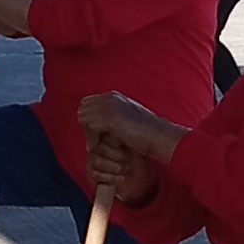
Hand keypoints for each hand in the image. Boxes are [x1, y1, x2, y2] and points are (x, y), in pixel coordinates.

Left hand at [78, 88, 181, 207]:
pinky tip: (98, 147)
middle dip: (86, 125)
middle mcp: (111, 97)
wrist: (160, 137)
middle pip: (83, 108)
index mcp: (115, 96)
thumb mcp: (127, 120)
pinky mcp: (111, 117)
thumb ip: (112, 118)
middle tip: (95, 140)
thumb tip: (94, 124)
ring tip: (96, 145)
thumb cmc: (147, 134)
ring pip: (83, 117)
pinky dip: (92, 138)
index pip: (88, 104)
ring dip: (88, 132)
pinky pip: (90, 126)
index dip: (90, 120)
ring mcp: (111, 106)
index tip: (97, 135)